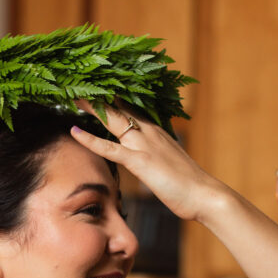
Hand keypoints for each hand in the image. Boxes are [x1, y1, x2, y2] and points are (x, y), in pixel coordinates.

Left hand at [70, 100, 227, 222]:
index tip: (97, 86)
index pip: (131, 108)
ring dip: (91, 108)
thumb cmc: (190, 184)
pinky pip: (110, 148)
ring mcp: (144, 145)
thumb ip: (157, 155)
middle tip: (79, 82)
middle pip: (120, 107)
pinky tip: (74, 132)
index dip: (113, 97)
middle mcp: (149, 132)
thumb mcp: (170, 163)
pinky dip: (91, 140)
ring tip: (72, 96)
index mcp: (156, 131)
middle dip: (99, 95)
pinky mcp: (141, 161)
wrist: (205, 195)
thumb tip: (149, 157)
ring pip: (113, 120)